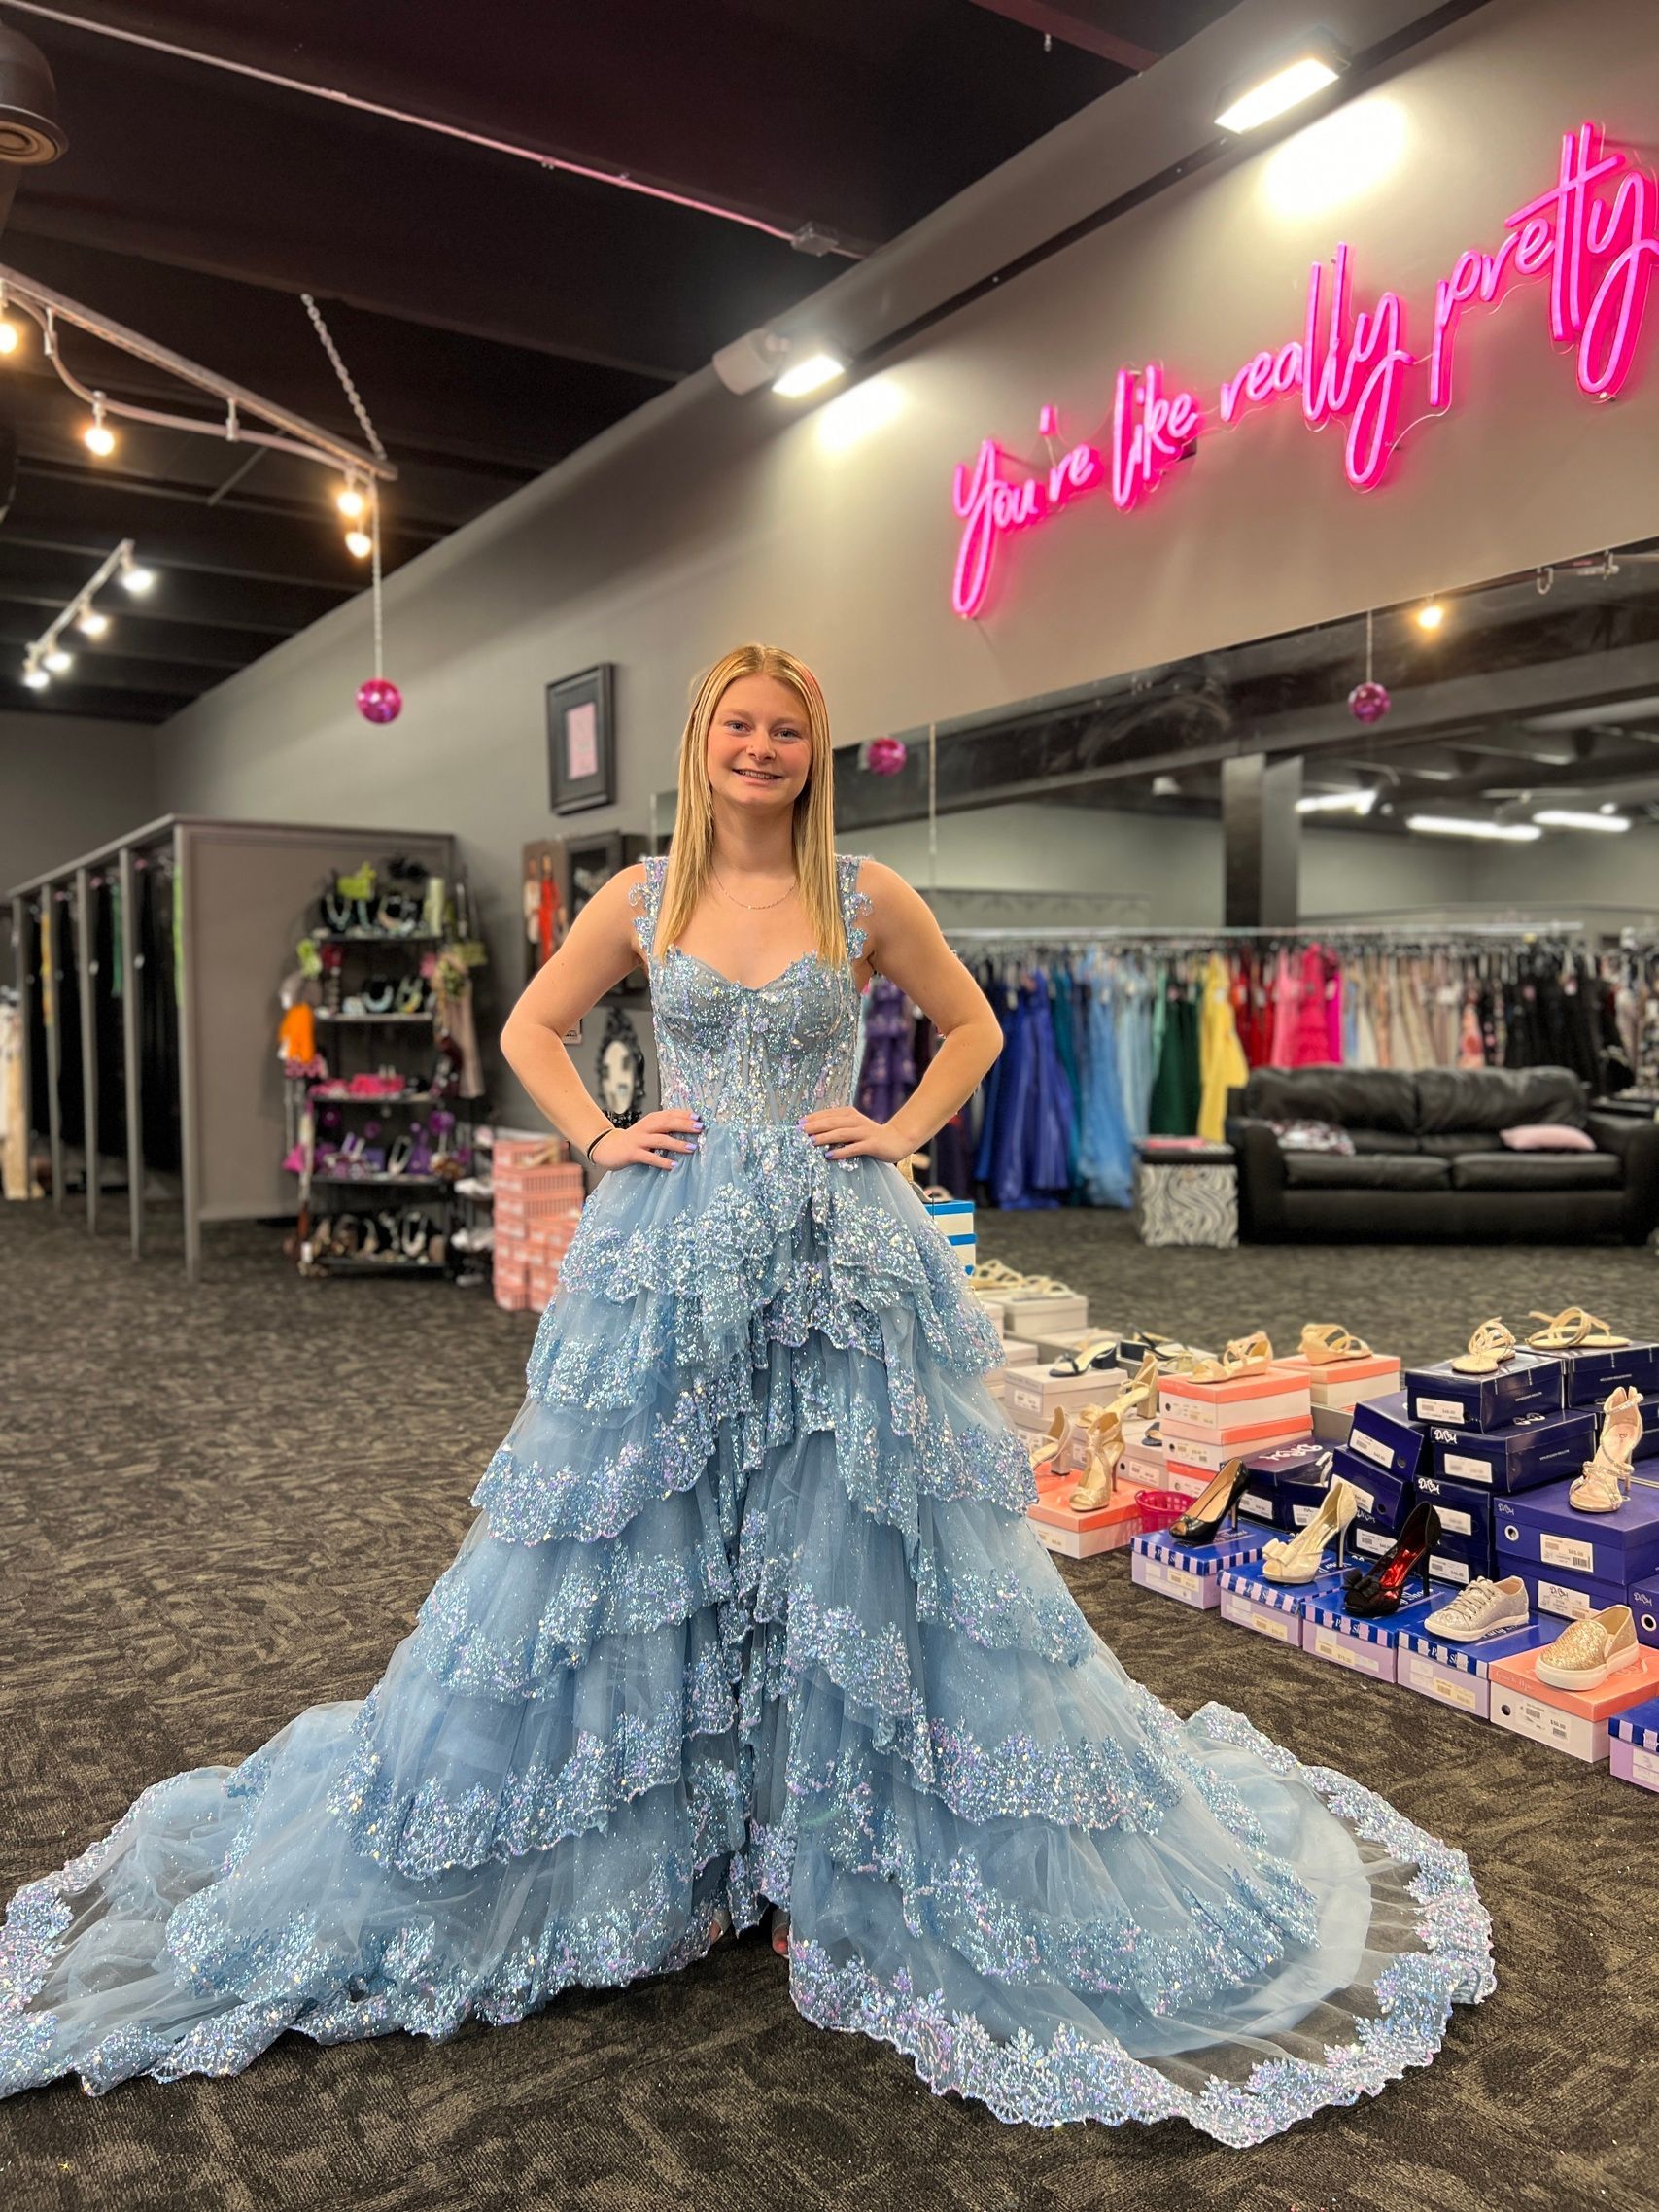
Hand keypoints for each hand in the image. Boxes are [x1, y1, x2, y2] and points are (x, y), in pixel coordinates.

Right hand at [591, 1109, 700, 1170]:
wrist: (608, 1147)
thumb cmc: (633, 1140)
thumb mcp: (649, 1130)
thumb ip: (664, 1128)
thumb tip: (689, 1129)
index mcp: (651, 1120)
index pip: (670, 1114)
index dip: (684, 1115)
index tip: (699, 1118)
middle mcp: (646, 1127)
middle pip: (667, 1123)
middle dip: (684, 1125)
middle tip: (699, 1128)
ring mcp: (639, 1140)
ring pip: (660, 1139)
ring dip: (677, 1143)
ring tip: (692, 1148)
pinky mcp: (633, 1153)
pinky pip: (650, 1157)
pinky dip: (663, 1161)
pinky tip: (673, 1165)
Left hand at [799, 1109, 914, 1162]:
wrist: (897, 1140)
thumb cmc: (869, 1135)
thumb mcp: (853, 1127)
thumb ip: (837, 1127)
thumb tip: (813, 1133)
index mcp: (850, 1114)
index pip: (828, 1114)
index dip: (812, 1118)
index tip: (797, 1125)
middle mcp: (856, 1121)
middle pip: (832, 1122)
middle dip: (814, 1127)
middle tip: (799, 1132)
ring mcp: (864, 1132)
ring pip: (841, 1133)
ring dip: (825, 1137)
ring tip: (811, 1142)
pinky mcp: (871, 1144)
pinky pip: (854, 1148)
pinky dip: (841, 1152)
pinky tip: (829, 1156)